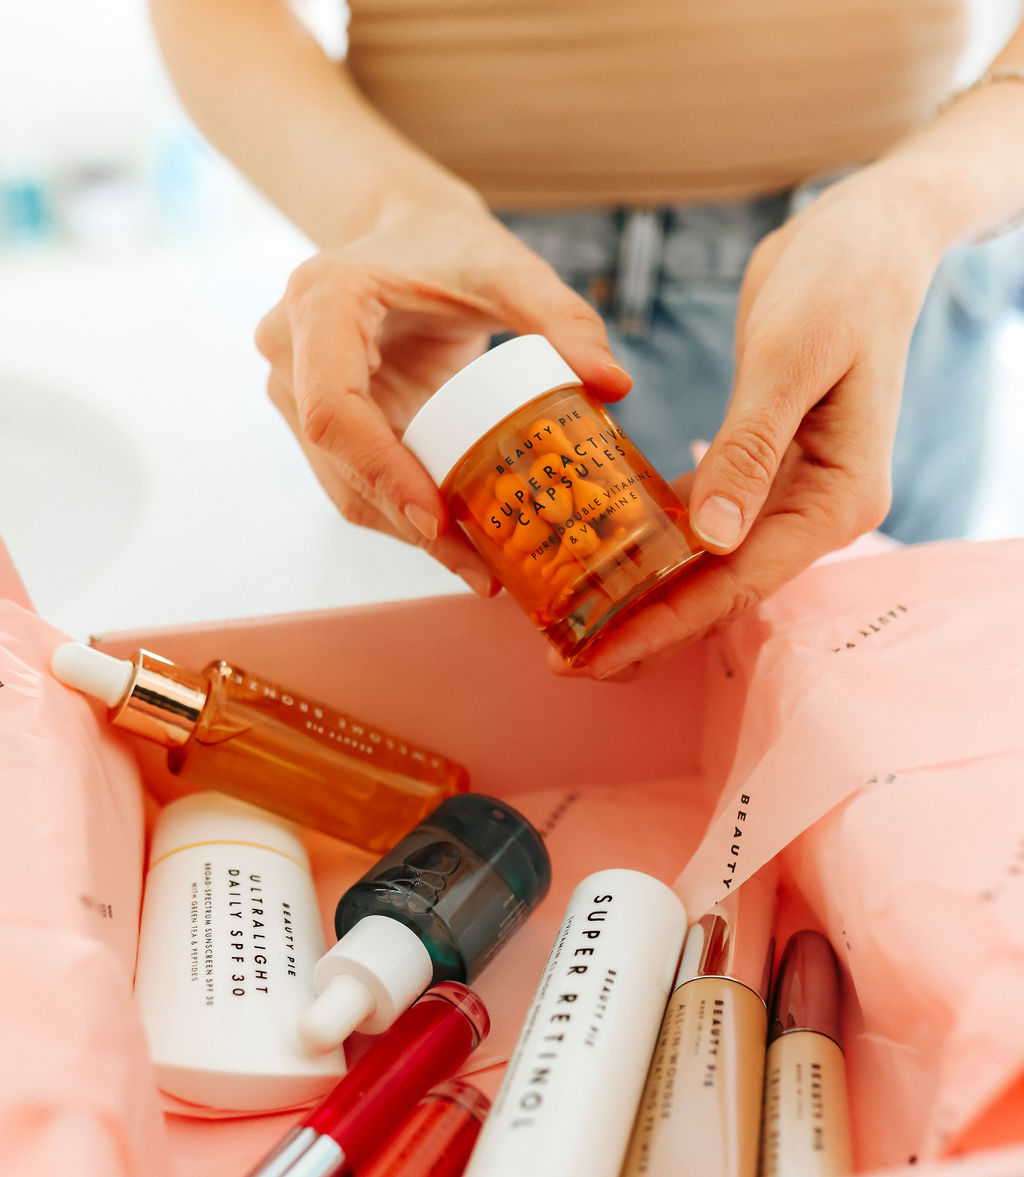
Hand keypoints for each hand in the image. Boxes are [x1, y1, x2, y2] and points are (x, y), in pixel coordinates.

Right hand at [255, 204, 630, 593]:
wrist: (407, 236)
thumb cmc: (452, 247)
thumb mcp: (511, 270)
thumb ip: (563, 318)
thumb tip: (614, 386)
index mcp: (322, 300)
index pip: (334, 408)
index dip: (382, 472)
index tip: (438, 519)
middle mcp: (289, 349)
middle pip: (339, 462)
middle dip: (409, 524)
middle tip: (481, 568)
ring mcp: (295, 391)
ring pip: (342, 487)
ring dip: (408, 535)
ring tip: (481, 568)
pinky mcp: (314, 423)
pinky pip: (354, 485)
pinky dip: (404, 518)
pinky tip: (459, 544)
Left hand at [560, 162, 949, 678]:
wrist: (866, 235)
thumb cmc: (841, 282)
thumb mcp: (789, 359)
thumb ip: (750, 449)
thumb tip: (711, 539)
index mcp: (836, 500)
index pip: (739, 583)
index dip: (665, 624)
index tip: (599, 654)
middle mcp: (815, 511)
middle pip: (720, 592)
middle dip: (646, 630)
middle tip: (567, 661)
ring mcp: (787, 494)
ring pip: (706, 567)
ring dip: (644, 598)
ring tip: (573, 626)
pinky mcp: (758, 468)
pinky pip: (698, 523)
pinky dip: (651, 545)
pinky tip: (601, 560)